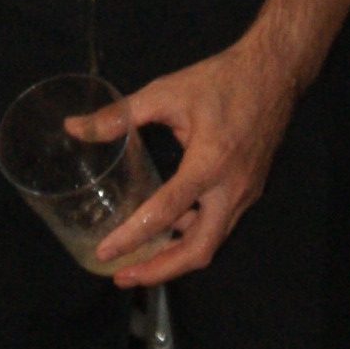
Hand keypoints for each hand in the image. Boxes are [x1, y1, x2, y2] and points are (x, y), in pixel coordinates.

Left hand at [73, 32, 302, 287]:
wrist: (275, 73)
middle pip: (198, 250)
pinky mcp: (250, 191)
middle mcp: (232, 189)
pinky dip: (193, 237)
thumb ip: (119, 116)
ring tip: (141, 263)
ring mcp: (246, 194)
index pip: (167, 212)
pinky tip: (170, 232)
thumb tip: (74, 128)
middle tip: (123, 276)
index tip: (105, 252)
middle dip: (160, 270)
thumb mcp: (165, 92)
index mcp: (210, 164)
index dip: (133, 237)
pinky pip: (220, 226)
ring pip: (212, 243)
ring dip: (177, 258)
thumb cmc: (220, 80)